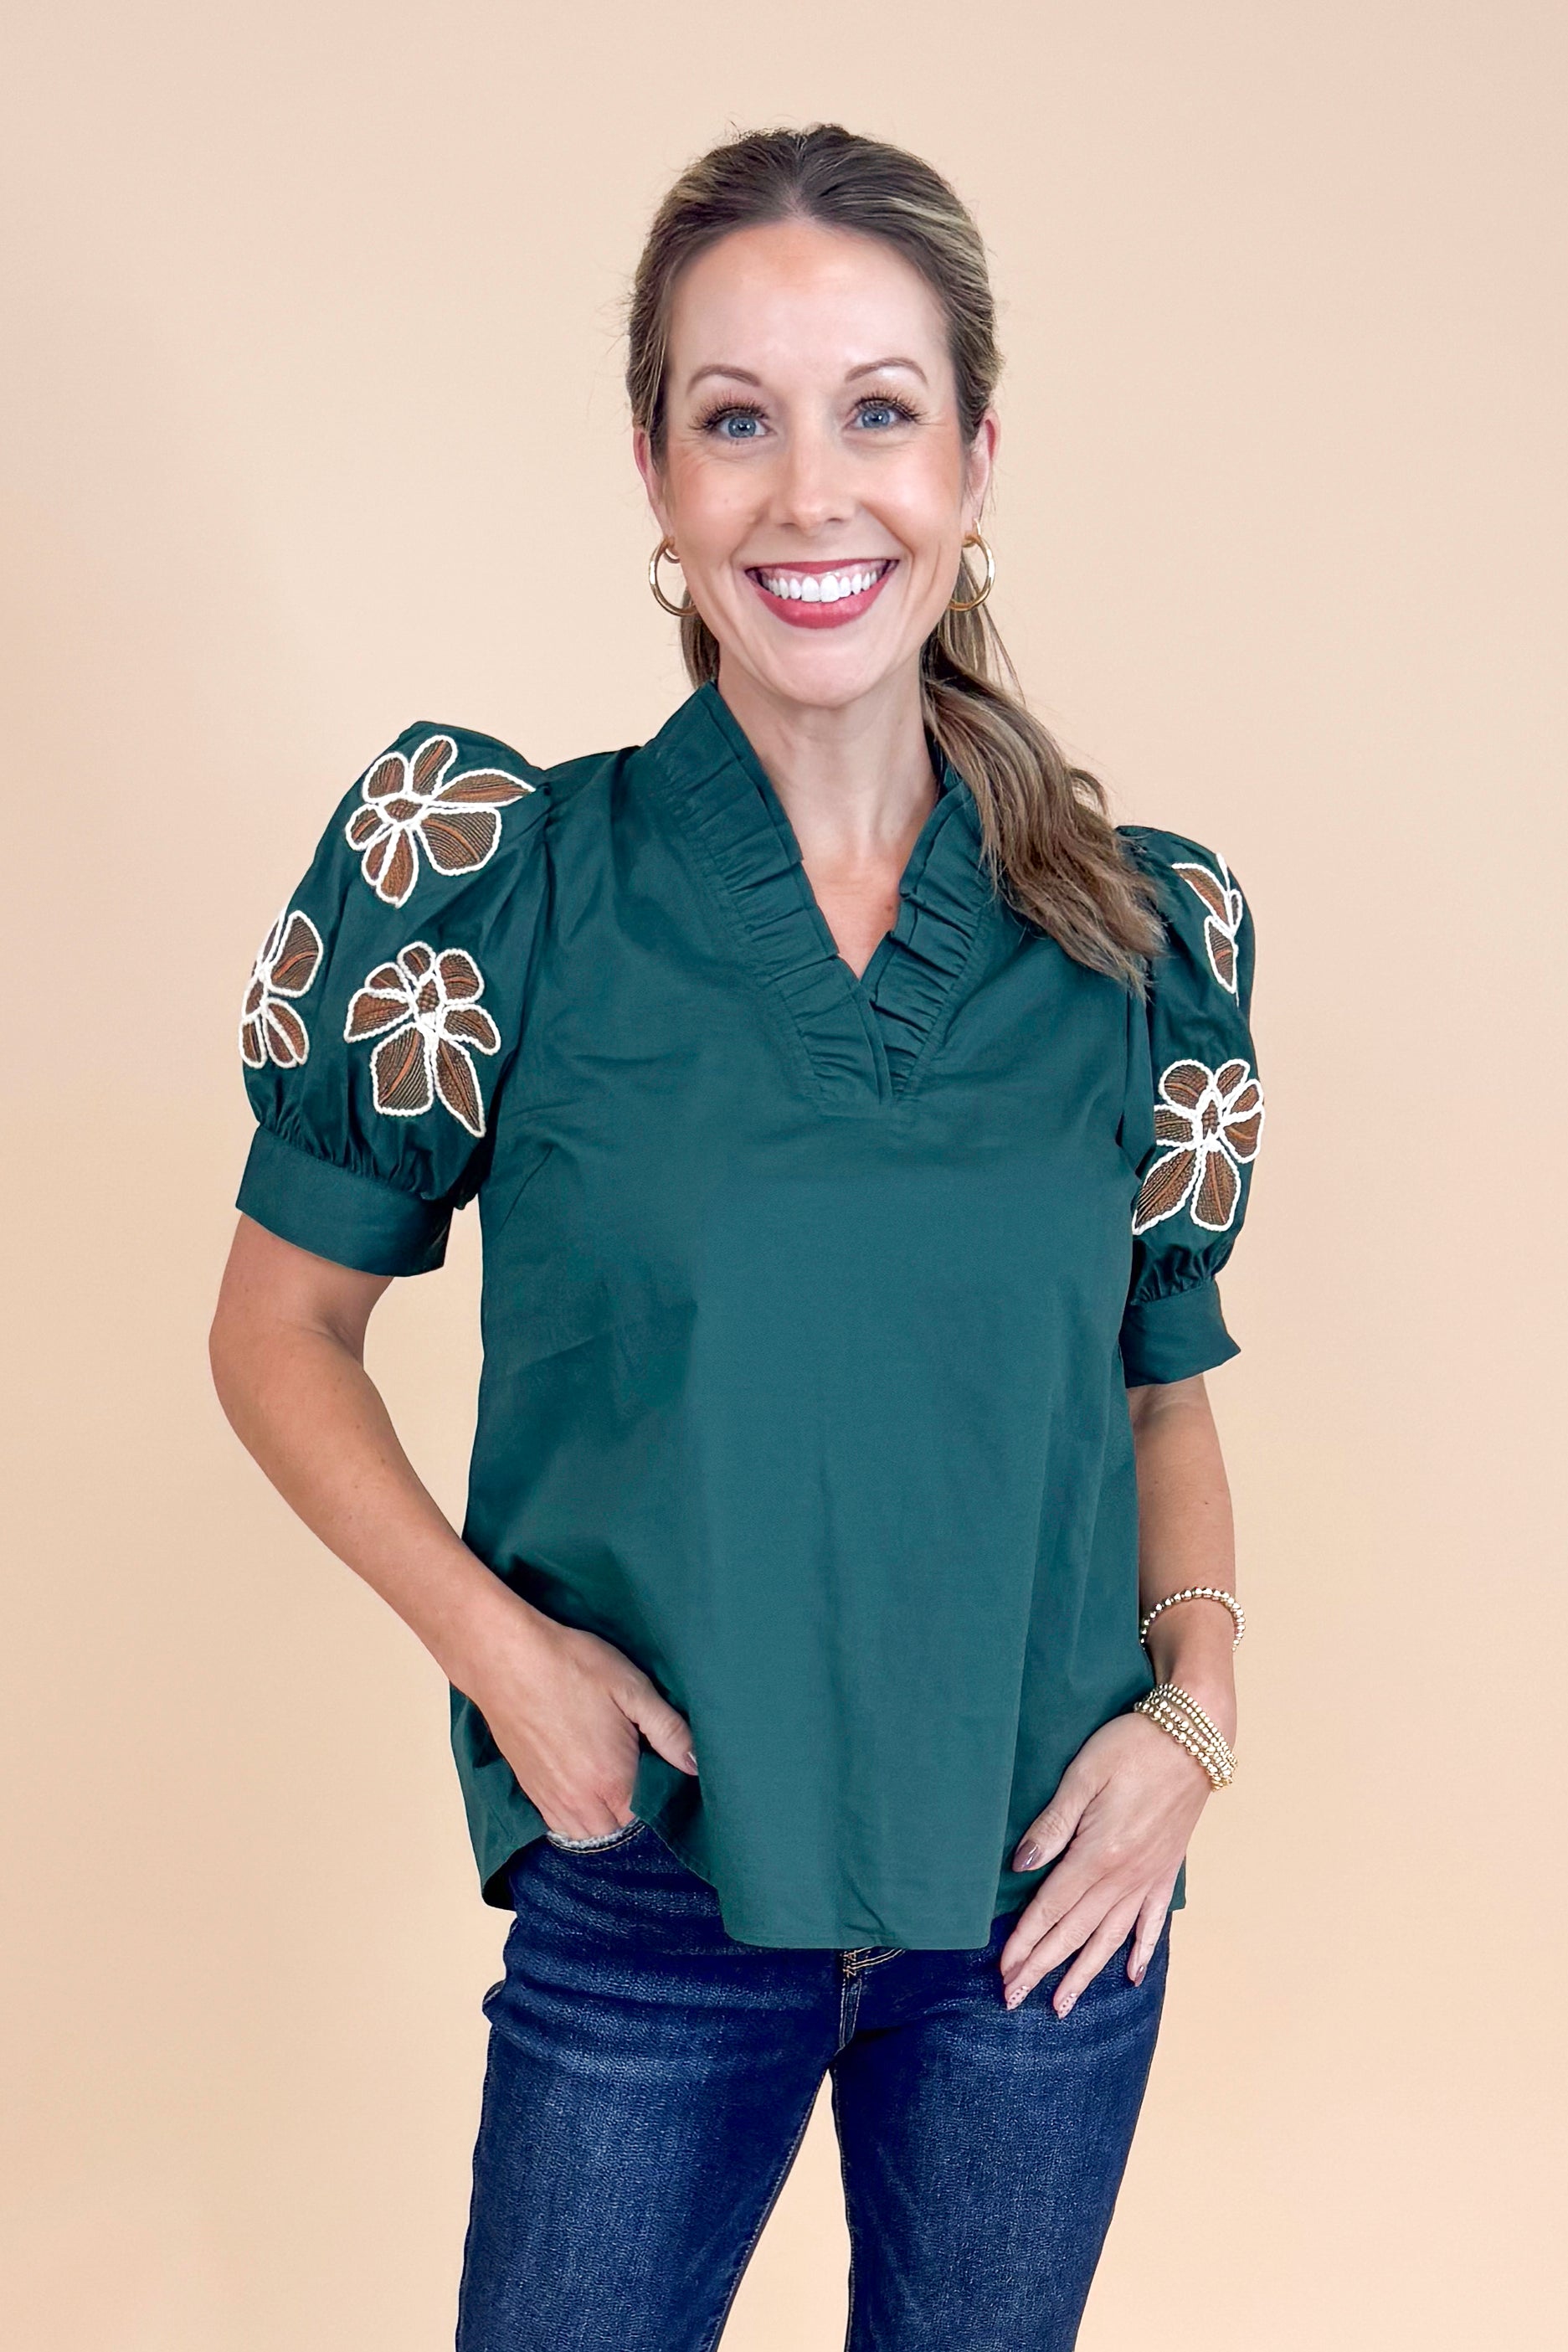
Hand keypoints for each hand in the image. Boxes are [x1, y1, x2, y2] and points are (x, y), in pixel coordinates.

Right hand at [463, 1592, 697, 1839]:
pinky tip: (588, 1792)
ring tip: (618, 1787)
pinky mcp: (530, 1790)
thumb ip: (669, 1731)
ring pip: (589, 1834)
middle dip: (637, 1814)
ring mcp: (551, 1800)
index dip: (663, 1800)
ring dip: (607, 1822)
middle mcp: (580, 1802)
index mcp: (612, 1781)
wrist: (505, 1658)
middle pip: (620, 1832)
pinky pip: (561, 1826)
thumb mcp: (632, 1688)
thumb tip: (696, 1765)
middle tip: (644, 1777)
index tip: (667, 1776)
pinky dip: (579, 1820)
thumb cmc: (571, 1666)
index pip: (650, 1818)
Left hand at [998, 1713, 1211, 2012]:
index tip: (1003, 1971)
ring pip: (1110, 1938)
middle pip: (1075, 1932)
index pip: (1052, 1908)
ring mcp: (1149, 1878)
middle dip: (1043, 1968)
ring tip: (1062, 2005)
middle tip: (1015, 1999)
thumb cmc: (1132, 1746)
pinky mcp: (1167, 1871)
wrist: (1194, 1736)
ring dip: (1084, 1973)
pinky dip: (1142, 1951)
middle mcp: (1124, 1876)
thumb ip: (1052, 1825)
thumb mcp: (1083, 1775)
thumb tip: (1020, 1865)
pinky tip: (1133, 1975)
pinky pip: (1153, 1922)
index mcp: (1098, 1854)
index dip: (1025, 1942)